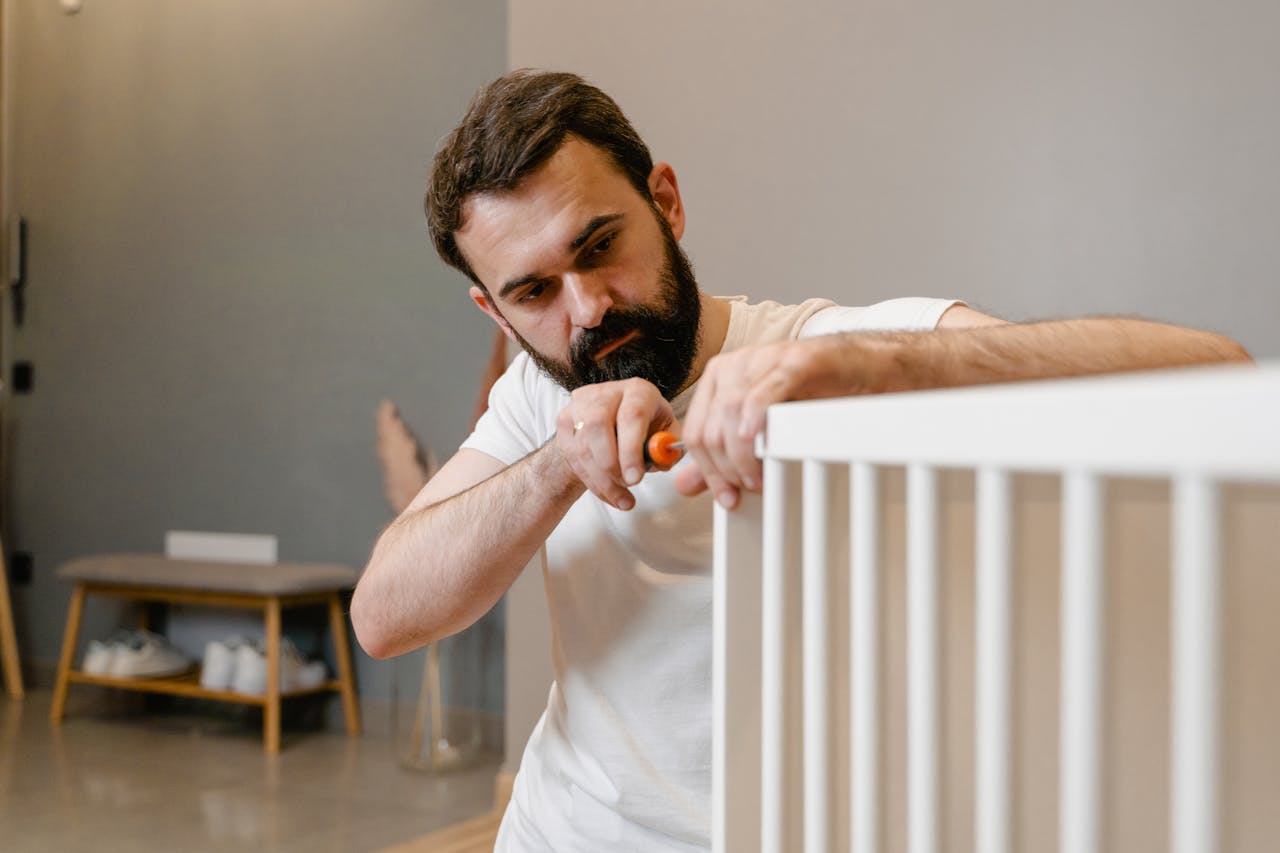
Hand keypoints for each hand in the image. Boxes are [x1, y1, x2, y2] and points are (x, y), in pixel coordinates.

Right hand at [555, 377, 675, 510]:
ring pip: (582, 445)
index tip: (635, 479)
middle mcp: (607, 392)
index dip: (631, 450)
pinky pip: (572, 455)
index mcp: (638, 391)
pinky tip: (606, 491)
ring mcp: (582, 404)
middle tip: (626, 485)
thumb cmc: (646, 429)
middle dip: (611, 465)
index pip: (631, 416)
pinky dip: (591, 480)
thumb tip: (661, 460)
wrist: (616, 426)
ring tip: (621, 496)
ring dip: (601, 478)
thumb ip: (668, 449)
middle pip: (598, 426)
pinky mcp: (565, 419)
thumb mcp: (666, 435)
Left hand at [676, 336, 869, 507]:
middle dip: (725, 468)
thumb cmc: (810, 395)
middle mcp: (733, 366)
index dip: (707, 471)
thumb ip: (722, 455)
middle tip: (747, 489)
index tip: (727, 496)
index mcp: (717, 380)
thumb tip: (684, 484)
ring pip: (731, 413)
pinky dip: (755, 420)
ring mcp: (761, 360)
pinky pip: (764, 392)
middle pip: (711, 427)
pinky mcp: (793, 361)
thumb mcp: (760, 428)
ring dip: (742, 455)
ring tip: (758, 477)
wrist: (854, 368)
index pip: (695, 432)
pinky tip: (757, 440)